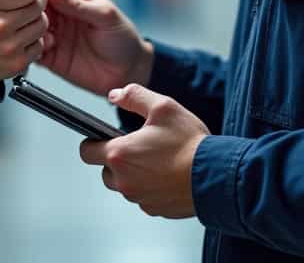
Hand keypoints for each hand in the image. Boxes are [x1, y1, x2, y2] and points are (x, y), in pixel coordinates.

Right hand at [0, 0, 47, 84]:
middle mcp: (0, 26)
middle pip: (38, 5)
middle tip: (29, 0)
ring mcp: (10, 46)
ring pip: (42, 24)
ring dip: (37, 18)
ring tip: (25, 18)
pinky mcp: (17, 63)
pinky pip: (39, 44)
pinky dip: (34, 39)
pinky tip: (21, 36)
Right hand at [36, 0, 152, 95]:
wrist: (128, 71)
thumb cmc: (122, 37)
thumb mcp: (104, 15)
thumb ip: (78, 4)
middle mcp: (60, 12)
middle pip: (34, 2)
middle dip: (30, 4)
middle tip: (35, 8)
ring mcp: (54, 33)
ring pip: (30, 24)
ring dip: (30, 26)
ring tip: (43, 30)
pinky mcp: (50, 55)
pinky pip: (32, 49)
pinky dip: (31, 47)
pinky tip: (43, 47)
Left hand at [79, 84, 209, 218]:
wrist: (217, 175)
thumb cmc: (190, 144)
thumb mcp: (163, 107)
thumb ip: (134, 96)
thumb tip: (115, 95)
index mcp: (120, 155)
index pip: (86, 152)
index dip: (93, 142)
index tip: (104, 138)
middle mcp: (124, 181)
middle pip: (106, 171)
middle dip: (118, 160)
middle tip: (140, 147)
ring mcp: (139, 198)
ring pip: (125, 185)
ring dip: (135, 174)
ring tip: (158, 160)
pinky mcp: (154, 209)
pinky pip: (144, 197)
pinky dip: (151, 187)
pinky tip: (167, 175)